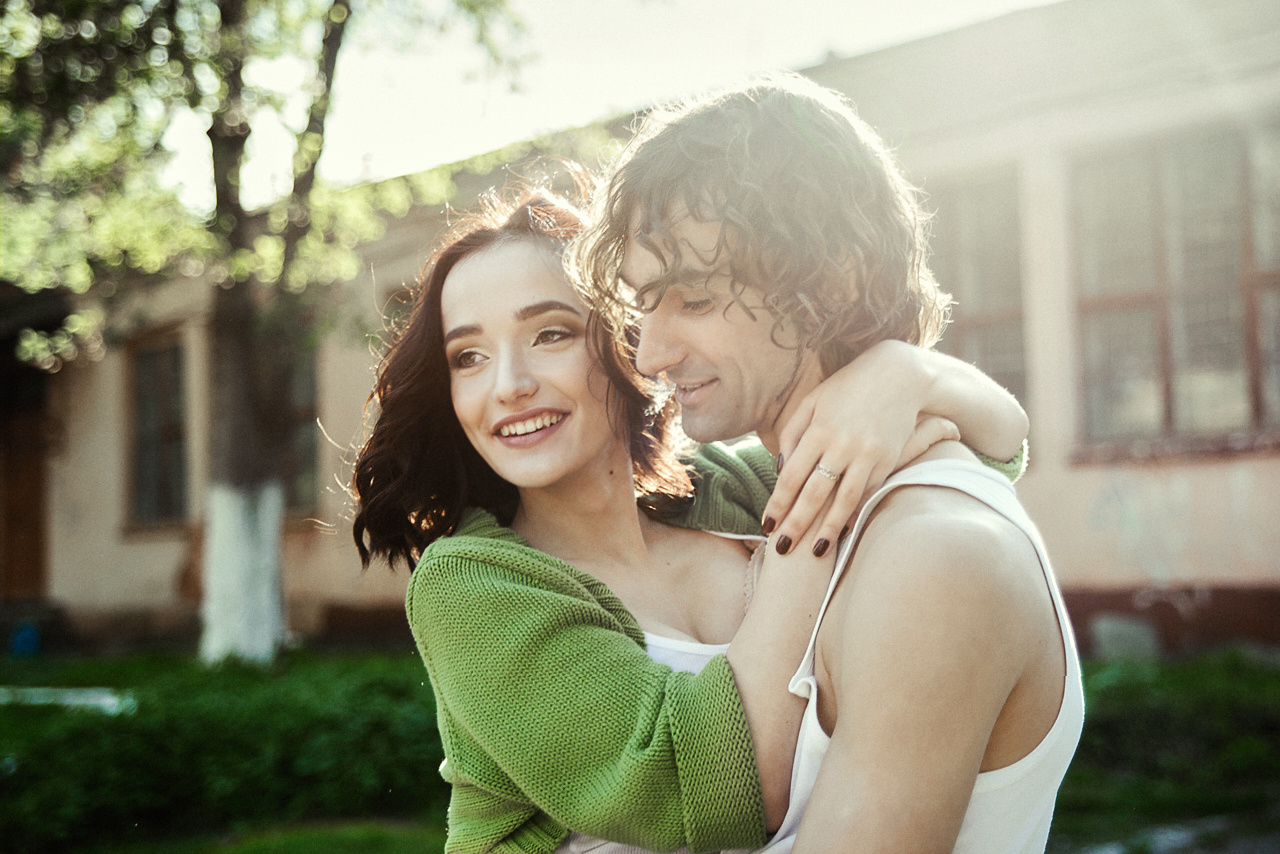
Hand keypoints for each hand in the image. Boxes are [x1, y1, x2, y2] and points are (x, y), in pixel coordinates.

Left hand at [761, 341, 955, 556]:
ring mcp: (868, 454)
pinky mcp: (888, 459)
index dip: (778, 504)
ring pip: (845, 500)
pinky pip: (868, 492)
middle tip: (782, 549)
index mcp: (818, 429)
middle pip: (814, 494)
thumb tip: (780, 469)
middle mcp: (842, 444)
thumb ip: (793, 433)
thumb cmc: (848, 386)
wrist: (899, 374)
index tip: (766, 526)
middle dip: (796, 525)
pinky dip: (855, 512)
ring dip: (828, 528)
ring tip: (815, 552)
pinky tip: (843, 528)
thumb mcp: (814, 400)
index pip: (791, 476)